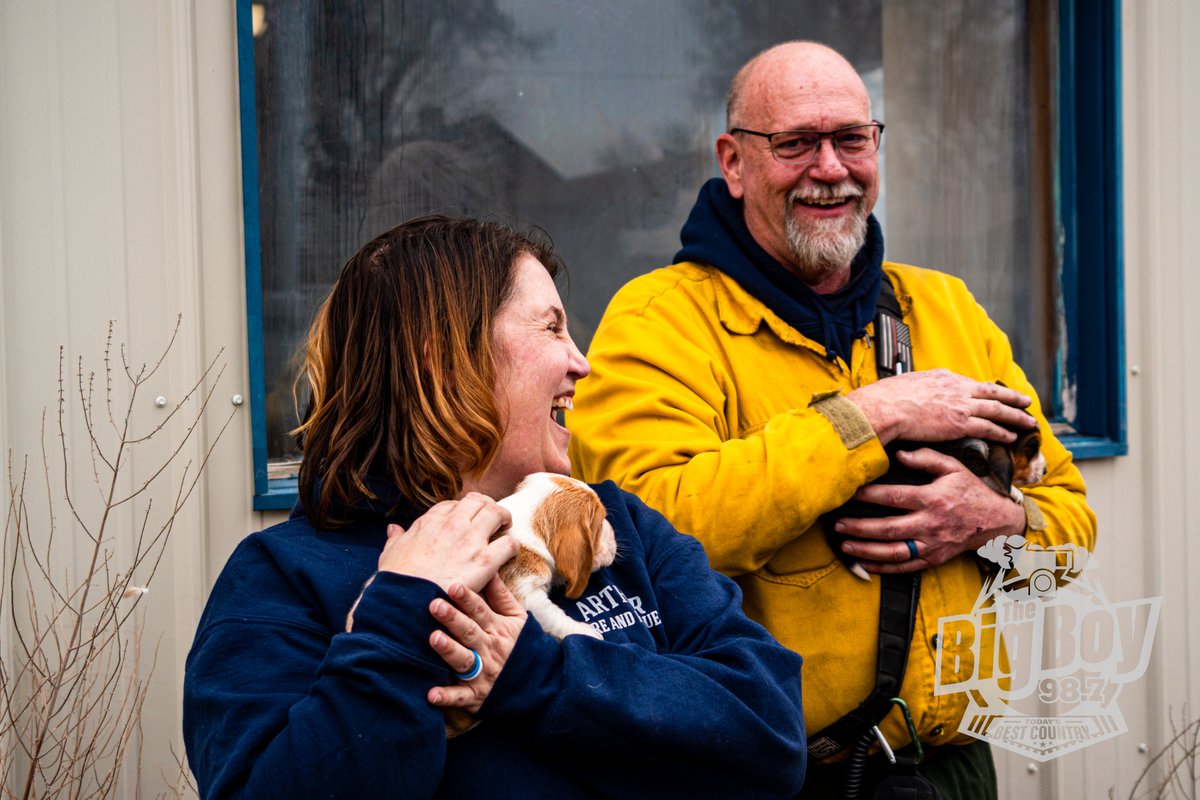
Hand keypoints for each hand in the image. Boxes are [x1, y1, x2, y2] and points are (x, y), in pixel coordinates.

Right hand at [377, 493, 518, 593]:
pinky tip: (509, 552)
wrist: (408, 602)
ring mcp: (471, 540)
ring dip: (503, 517)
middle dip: (486, 506)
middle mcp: (453, 524)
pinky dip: (512, 546)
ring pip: (497, 513)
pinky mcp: (485, 560)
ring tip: (505, 526)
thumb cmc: (397, 580)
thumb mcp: (390, 553)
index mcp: (430, 521)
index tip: (465, 519)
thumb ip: (396, 538)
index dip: (462, 510)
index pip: (453, 504)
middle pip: (478, 501)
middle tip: (491, 517)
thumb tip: (393, 528)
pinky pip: (508, 543)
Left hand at [427, 576, 527, 713]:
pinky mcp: (476, 696)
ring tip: (433, 639)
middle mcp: (488, 649)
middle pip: (469, 632)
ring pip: (464, 661)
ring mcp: (482, 673)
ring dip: (449, 651)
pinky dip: (446, 697)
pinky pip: (460, 698)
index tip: (452, 585)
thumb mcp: (517, 618)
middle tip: (434, 605)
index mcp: (497, 628)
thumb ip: (501, 596)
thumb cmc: (520, 645)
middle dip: (452, 619)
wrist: (537, 684)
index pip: (480, 610)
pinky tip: (431, 695)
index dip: (467, 598)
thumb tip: (488, 569)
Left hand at [832, 448, 1026, 573]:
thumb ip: (927, 458)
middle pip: (889, 528)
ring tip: (844, 546)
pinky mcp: (933, 559)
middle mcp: (930, 524)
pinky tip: (863, 564)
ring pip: (894, 552)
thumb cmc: (971, 491)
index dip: (869, 495)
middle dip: (860, 528)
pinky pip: (905, 567)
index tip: (850, 492)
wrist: (997, 522)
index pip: (894, 497)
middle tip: (837, 525)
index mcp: (932, 499)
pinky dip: (882, 568)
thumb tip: (900, 453)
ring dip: (866, 550)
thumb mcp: (954, 468)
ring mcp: (932, 545)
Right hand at [848, 369, 1035, 445]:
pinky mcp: (960, 423)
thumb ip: (918, 388)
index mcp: (943, 377)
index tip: (995, 394)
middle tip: (1026, 402)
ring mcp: (960, 405)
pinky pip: (988, 427)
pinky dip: (1002, 432)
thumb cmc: (887, 399)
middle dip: (1012, 398)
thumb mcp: (906, 384)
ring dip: (1015, 416)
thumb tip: (915, 392)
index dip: (986, 390)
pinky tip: (1011, 436)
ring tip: (1028, 422)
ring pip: (997, 410)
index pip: (971, 383)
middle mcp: (956, 388)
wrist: (885, 408)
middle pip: (992, 392)